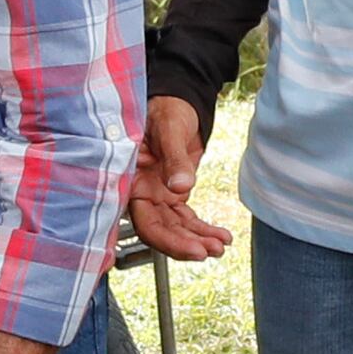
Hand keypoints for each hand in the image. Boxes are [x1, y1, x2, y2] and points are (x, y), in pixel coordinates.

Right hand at [128, 96, 231, 261]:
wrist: (176, 103)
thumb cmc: (164, 109)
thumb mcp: (169, 128)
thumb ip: (174, 158)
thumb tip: (181, 187)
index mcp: (131, 181)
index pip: (146, 222)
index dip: (167, 240)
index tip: (194, 249)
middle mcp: (141, 193)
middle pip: (161, 231)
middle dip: (186, 244)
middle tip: (212, 250)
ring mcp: (156, 196)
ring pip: (175, 228)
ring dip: (197, 240)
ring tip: (221, 246)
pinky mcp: (172, 195)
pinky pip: (186, 219)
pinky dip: (203, 230)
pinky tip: (221, 237)